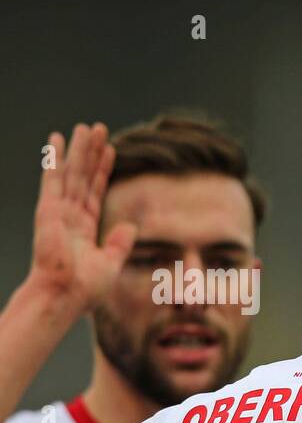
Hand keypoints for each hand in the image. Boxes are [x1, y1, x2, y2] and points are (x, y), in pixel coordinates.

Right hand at [27, 123, 136, 313]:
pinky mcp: (49, 210)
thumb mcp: (111, 263)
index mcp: (86, 227)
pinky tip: (56, 141)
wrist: (65, 295)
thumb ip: (120, 244)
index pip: (96, 191)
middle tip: (97, 128)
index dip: (103, 170)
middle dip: (91, 152)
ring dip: (78, 149)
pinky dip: (54, 159)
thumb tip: (131, 227)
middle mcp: (71, 215)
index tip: (111, 150)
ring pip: (72, 172)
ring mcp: (59, 210)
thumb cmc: (85, 288)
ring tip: (84, 127)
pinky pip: (53, 179)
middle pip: (84, 176)